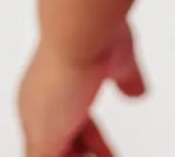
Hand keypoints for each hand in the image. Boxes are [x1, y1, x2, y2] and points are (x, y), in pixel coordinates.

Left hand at [18, 21, 145, 156]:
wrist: (81, 30)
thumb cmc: (96, 34)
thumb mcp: (121, 59)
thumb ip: (127, 78)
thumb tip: (137, 91)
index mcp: (52, 83)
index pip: (68, 121)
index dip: (89, 139)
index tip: (108, 150)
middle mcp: (39, 104)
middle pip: (59, 143)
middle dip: (86, 153)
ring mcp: (37, 122)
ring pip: (52, 156)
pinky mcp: (42, 138)